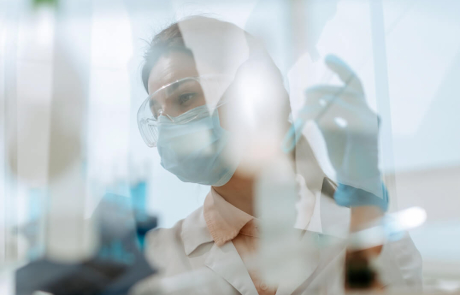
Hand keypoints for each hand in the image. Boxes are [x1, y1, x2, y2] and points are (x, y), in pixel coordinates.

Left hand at [283, 55, 386, 209]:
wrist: (357, 182)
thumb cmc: (344, 158)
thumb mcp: (332, 132)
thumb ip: (324, 116)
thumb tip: (307, 103)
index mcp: (362, 111)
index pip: (354, 83)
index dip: (342, 68)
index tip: (327, 57)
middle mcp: (368, 113)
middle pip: (346, 89)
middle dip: (322, 90)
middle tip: (304, 94)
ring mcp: (368, 122)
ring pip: (340, 101)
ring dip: (317, 104)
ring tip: (301, 112)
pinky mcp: (363, 133)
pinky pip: (338, 117)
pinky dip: (319, 116)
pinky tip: (305, 118)